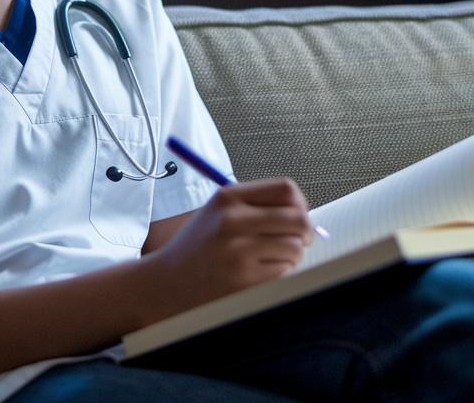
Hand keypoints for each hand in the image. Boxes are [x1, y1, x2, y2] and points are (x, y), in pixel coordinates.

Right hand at [138, 178, 312, 324]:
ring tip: (266, 260)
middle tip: (297, 242)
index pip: (285, 189)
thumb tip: (305, 214)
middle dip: (304, 233)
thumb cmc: (199, 248)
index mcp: (228, 198)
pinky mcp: (244, 281)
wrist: (167, 283)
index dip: (300, 204)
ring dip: (290, 257)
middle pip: (298, 219)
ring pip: (295, 248)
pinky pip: (285, 273)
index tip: (298, 217)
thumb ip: (257, 207)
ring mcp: (238, 252)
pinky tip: (258, 275)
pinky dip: (279, 276)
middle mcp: (232, 220)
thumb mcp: (218, 213)